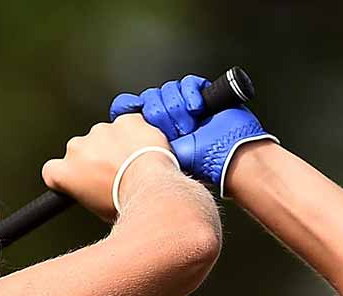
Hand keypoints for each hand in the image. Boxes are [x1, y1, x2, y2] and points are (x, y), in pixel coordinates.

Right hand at [40, 114, 177, 222]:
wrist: (149, 189)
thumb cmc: (124, 202)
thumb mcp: (96, 209)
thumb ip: (88, 191)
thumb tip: (98, 190)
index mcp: (64, 172)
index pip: (52, 170)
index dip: (68, 174)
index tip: (80, 178)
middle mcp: (77, 148)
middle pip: (81, 149)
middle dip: (95, 157)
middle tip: (115, 172)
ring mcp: (101, 131)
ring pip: (105, 135)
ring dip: (116, 144)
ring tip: (134, 163)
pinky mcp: (125, 121)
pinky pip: (129, 123)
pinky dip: (136, 133)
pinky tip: (144, 149)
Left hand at [112, 75, 275, 194]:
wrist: (228, 157)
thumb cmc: (195, 164)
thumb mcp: (159, 157)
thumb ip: (138, 147)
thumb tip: (114, 137)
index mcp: (152, 131)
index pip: (131, 109)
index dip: (128, 105)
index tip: (129, 107)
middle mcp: (167, 116)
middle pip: (150, 98)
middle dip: (161, 113)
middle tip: (174, 130)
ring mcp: (185, 104)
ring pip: (169, 90)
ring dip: (178, 106)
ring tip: (190, 125)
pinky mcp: (203, 93)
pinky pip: (188, 83)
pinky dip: (191, 93)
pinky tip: (197, 109)